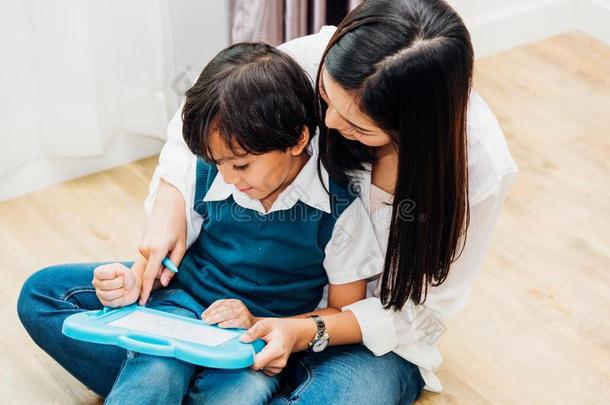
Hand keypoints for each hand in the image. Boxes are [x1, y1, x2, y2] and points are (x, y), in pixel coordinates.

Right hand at [93, 262, 141, 306]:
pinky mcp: (105, 302)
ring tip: (123, 289)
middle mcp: (96, 283)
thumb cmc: (125, 276)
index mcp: (98, 272)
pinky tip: (122, 295)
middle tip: (123, 282)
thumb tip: (122, 280)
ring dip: (120, 292)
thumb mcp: (126, 271)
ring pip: (107, 295)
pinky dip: (120, 299)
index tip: (119, 274)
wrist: (131, 286)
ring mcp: (99, 293)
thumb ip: (124, 273)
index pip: (100, 274)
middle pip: (104, 285)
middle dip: (119, 283)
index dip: (113, 274)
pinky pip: (112, 303)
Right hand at [138, 180, 186, 304]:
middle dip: (162, 271)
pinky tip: (163, 243)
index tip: (142, 303)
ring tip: (170, 245)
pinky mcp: (140, 244)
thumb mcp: (181, 246)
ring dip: (161, 262)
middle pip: (153, 271)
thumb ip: (173, 265)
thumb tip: (164, 282)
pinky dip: (157, 257)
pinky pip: (150, 257)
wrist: (167, 206)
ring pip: (152, 264)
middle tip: (173, 255)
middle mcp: (145, 249)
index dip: (146, 290)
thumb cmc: (177, 226)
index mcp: (157, 250)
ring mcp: (141, 246)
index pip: (149, 275)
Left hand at [202, 299, 256, 328]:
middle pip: (223, 308)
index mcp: (233, 302)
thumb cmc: (238, 321)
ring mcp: (242, 312)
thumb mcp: (230, 314)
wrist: (255, 327)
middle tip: (205, 320)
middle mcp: (238, 305)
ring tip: (209, 322)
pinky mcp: (245, 320)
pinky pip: (234, 321)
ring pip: (227, 313)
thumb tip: (204, 317)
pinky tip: (220, 325)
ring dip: (216, 318)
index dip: (210, 309)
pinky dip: (226, 323)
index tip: (203, 316)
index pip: (219, 303)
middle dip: (212, 314)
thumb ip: (219, 313)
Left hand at [240, 318, 316, 375]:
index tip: (246, 348)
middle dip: (252, 356)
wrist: (293, 333)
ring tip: (262, 347)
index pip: (256, 363)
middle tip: (255, 345)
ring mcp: (278, 368)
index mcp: (277, 350)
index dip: (247, 357)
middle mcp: (279, 362)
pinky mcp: (276, 370)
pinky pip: (262, 369)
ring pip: (258, 368)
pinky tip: (264, 353)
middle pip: (256, 366)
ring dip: (256, 359)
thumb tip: (242, 340)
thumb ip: (254, 331)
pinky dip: (261, 362)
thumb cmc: (279, 327)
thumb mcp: (266, 323)